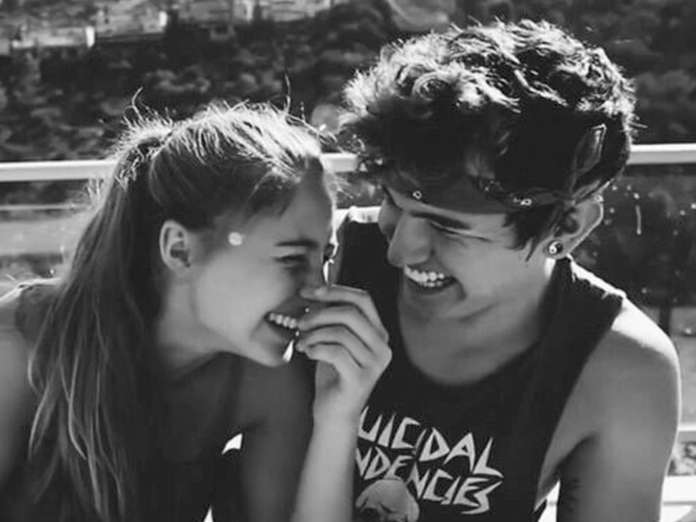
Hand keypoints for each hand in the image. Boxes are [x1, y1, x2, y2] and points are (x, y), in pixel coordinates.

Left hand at [296, 285, 391, 424]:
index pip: (363, 298)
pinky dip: (316, 349)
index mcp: (378, 333)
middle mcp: (382, 347)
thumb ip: (331, 316)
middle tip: (300, 322)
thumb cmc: (332, 375)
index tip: (309, 291)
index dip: (335, 290)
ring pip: (341, 332)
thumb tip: (314, 287)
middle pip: (351, 313)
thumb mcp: (333, 340)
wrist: (334, 414)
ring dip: (314, 334)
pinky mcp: (361, 379)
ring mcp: (375, 364)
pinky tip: (308, 353)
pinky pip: (336, 352)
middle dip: (320, 313)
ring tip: (302, 342)